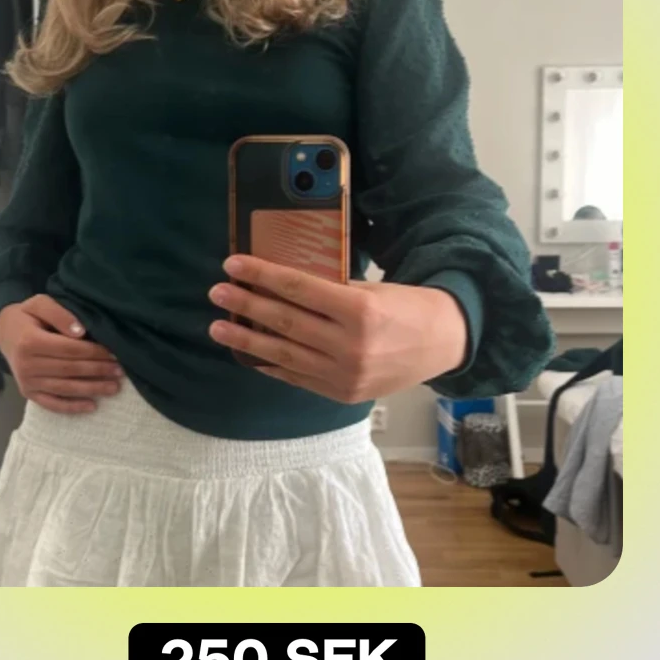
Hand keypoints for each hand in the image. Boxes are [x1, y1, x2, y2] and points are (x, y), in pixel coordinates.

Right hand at [0, 295, 121, 413]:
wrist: (3, 333)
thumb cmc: (27, 316)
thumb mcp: (40, 304)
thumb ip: (60, 314)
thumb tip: (80, 331)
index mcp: (30, 342)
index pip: (69, 349)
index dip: (94, 352)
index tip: (114, 353)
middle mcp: (26, 365)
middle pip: (70, 370)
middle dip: (98, 371)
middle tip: (120, 371)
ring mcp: (27, 382)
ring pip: (65, 388)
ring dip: (92, 389)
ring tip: (114, 388)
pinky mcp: (28, 393)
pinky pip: (52, 403)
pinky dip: (72, 407)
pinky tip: (92, 406)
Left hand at [207, 256, 467, 402]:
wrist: (443, 344)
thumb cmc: (406, 307)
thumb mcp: (371, 290)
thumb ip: (329, 292)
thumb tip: (280, 284)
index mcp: (359, 310)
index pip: (298, 289)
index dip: (261, 275)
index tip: (232, 264)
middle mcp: (350, 345)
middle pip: (285, 321)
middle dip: (246, 306)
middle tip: (216, 293)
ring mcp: (344, 375)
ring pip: (284, 353)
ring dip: (247, 339)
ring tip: (218, 327)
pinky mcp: (342, 394)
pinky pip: (297, 378)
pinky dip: (271, 365)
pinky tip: (249, 355)